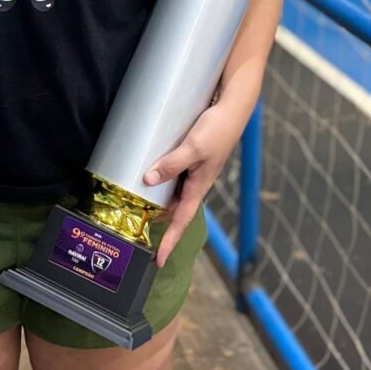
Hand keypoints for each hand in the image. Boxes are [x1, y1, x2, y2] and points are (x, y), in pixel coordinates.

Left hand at [144, 98, 248, 267]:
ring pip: (174, 193)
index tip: (158, 260)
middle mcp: (196, 182)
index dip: (169, 241)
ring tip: (137, 208)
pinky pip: (174, 176)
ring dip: (158, 201)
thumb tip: (148, 180)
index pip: (180, 221)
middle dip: (160, 225)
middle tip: (139, 236)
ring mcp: (194, 170)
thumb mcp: (193, 148)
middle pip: (175, 210)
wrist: (233, 108)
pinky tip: (148, 175)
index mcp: (198, 187)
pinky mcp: (192, 157)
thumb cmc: (217, 130)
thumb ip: (171, 163)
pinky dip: (161, 181)